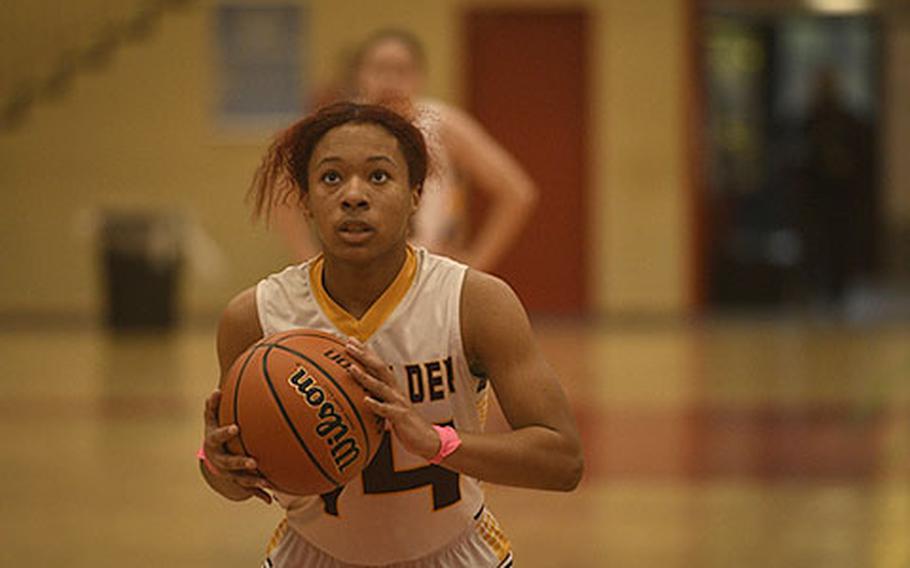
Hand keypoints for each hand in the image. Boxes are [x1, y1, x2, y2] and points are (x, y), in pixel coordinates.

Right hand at [202, 390, 272, 503]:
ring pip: (240, 479)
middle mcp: (220, 460)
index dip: (225, 433)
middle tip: (253, 461)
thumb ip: (212, 406)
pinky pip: (249, 489)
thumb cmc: (215, 432)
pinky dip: (259, 495)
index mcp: (213, 443)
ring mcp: (229, 472)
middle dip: (240, 463)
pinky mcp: (238, 480)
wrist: (212, 456)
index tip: (236, 427)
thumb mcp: (211, 419)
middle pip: (229, 463)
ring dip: (253, 480)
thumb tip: (216, 390)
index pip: (217, 437)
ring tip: (266, 481)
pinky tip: (270, 500)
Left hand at [344, 338, 440, 460]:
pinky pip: (386, 410)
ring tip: (351, 368)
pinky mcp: (400, 417)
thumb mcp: (391, 409)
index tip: (350, 340)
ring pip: (380, 386)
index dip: (365, 352)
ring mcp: (398, 403)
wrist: (429, 440)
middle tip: (348, 345)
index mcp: (392, 388)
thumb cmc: (407, 425)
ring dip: (364, 376)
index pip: (377, 365)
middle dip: (363, 356)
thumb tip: (361, 397)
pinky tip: (365, 400)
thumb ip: (379, 400)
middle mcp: (395, 391)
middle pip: (378, 369)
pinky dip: (376, 404)